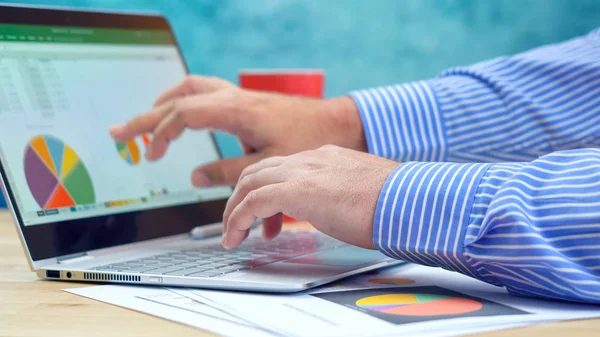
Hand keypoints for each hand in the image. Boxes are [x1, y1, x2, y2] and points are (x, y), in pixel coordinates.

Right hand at [109, 75, 365, 186]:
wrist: (342, 125)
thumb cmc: (311, 141)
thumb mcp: (269, 164)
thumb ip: (230, 172)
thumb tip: (197, 177)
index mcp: (237, 111)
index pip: (183, 114)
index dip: (160, 133)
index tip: (149, 155)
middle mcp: (236, 99)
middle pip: (180, 97)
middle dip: (148, 116)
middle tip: (122, 131)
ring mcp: (242, 98)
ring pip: (194, 90)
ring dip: (167, 105)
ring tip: (149, 121)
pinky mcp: (249, 105)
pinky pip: (209, 97)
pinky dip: (189, 106)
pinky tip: (186, 119)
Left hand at [221, 145, 398, 249]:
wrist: (407, 200)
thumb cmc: (393, 202)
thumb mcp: (356, 191)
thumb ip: (336, 193)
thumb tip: (329, 209)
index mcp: (324, 157)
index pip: (280, 167)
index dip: (263, 190)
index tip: (264, 217)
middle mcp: (309, 159)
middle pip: (258, 171)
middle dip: (241, 198)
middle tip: (240, 224)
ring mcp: (302, 171)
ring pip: (249, 183)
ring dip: (235, 210)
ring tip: (232, 234)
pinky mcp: (297, 190)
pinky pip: (254, 202)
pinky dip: (239, 219)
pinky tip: (237, 236)